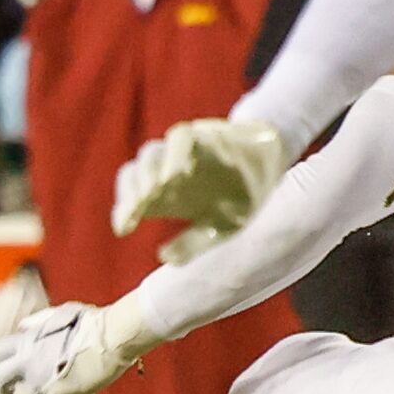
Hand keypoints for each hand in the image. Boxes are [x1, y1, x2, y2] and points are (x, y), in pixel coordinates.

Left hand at [0, 296, 159, 393]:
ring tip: (58, 389)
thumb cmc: (91, 323)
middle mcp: (29, 365)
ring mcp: (43, 383)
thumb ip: (39, 322)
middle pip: (0, 382)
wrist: (113, 338)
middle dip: (3, 393)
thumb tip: (23, 327)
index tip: (0, 374)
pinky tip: (76, 391)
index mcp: (27, 343)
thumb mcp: (60, 315)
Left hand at [110, 117, 290, 237]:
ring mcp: (181, 153)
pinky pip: (181, 137)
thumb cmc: (240, 197)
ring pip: (151, 153)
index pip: (131, 197)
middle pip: (134, 173)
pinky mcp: (202, 136)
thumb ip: (192, 243)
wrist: (270, 164)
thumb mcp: (218, 228)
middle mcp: (167, 173)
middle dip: (131, 192)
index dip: (122, 211)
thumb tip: (165, 256)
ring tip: (152, 192)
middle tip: (135, 210)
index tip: (123, 230)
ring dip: (149, 172)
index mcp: (164, 195)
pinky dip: (175, 153)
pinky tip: (177, 174)